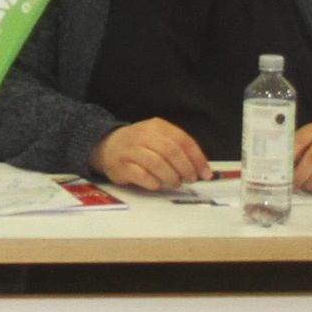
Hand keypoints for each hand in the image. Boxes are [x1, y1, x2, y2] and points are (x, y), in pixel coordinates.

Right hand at [88, 119, 210, 189]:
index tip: (205, 174)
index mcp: (157, 126)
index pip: (183, 140)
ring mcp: (130, 150)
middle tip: (190, 179)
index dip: (197, 159)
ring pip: (157, 163)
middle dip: (185, 169)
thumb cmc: (140, 145)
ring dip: (171, 177)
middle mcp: (143, 135)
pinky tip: (157, 184)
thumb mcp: (159, 139)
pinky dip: (154, 183)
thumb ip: (180, 150)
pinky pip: (142, 176)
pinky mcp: (120, 166)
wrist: (106, 146)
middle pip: (171, 151)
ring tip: (174, 182)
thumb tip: (204, 170)